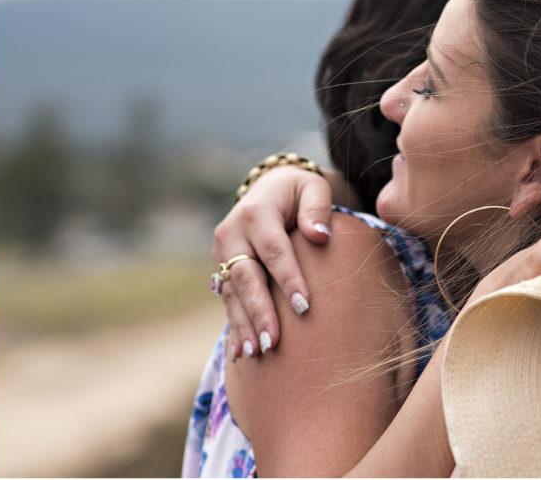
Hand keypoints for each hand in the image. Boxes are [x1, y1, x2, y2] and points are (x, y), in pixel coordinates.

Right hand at [212, 165, 331, 359]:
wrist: (268, 187)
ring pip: (232, 293)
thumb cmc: (299, 192)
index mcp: (256, 213)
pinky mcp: (221, 269)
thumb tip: (319, 235)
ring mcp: (222, 253)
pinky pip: (228, 300)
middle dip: (259, 311)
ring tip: (257, 353)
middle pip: (246, 277)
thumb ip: (316, 208)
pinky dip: (235, 325)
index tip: (304, 307)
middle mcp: (232, 233)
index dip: (288, 278)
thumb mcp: (312, 188)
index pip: (274, 250)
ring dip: (244, 324)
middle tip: (273, 342)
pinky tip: (241, 352)